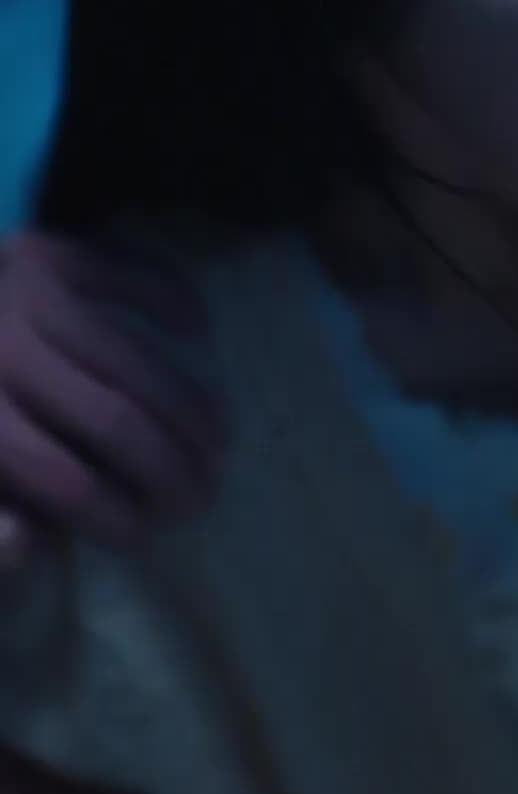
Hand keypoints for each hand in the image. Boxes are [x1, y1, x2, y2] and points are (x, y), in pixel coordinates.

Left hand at [0, 233, 224, 564]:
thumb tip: (27, 545)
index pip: (65, 482)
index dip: (119, 517)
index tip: (149, 534)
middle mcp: (3, 353)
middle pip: (112, 421)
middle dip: (171, 467)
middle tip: (205, 493)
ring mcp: (28, 294)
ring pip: (133, 357)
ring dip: (190, 403)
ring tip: (219, 438)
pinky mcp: (50, 249)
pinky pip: (130, 272)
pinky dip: (174, 297)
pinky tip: (198, 331)